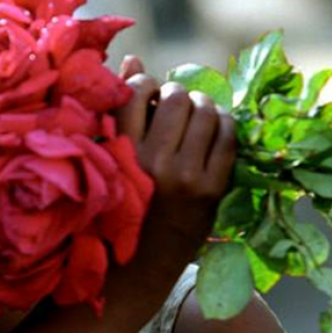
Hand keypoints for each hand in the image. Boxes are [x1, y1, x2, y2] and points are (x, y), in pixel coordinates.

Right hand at [116, 55, 236, 271]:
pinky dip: (223, 125)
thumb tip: (132, 58)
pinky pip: (227, 137)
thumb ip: (116, 111)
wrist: (131, 273)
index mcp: (116, 153)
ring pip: (205, 112)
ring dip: (202, 106)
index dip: (143, 82)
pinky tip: (211, 132)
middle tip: (175, 105)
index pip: (133, 91)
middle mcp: (150, 162)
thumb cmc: (109, 212)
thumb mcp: (104, 162)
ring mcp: (184, 177)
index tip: (145, 93)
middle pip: (177, 98)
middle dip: (178, 94)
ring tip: (194, 116)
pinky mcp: (210, 192)